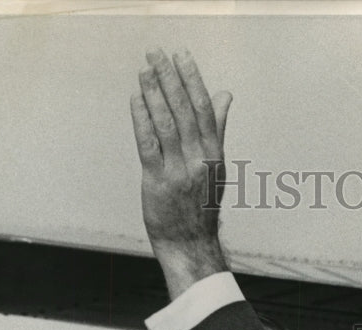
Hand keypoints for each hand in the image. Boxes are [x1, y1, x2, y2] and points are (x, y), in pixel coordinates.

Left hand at [131, 49, 232, 297]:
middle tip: (156, 53)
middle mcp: (199, 160)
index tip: (181, 55)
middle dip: (169, 79)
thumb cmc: (201, 203)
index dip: (192, 79)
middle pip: (185, 111)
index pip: (205, 109)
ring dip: (153, 94)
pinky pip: (148, 145)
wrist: (191, 243)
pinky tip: (136, 99)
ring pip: (166, 124)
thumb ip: (217, 128)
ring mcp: (179, 171)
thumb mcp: (216, 165)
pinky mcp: (157, 182)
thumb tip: (225, 96)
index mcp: (215, 154)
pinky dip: (141, 120)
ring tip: (143, 70)